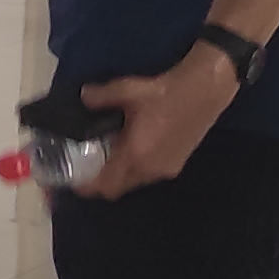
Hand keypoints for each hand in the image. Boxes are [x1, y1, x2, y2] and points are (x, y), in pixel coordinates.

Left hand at [76, 39, 240, 195]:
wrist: (205, 90)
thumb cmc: (165, 92)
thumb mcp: (128, 90)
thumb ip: (101, 97)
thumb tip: (83, 96)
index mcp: (136, 156)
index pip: (106, 185)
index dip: (86, 187)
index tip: (72, 179)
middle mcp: (150, 170)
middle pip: (118, 188)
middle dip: (100, 181)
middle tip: (85, 165)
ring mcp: (166, 169)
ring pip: (134, 182)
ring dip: (119, 174)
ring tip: (107, 153)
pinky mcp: (177, 163)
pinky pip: (148, 175)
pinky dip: (135, 168)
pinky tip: (132, 147)